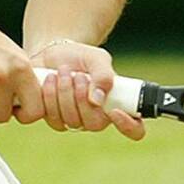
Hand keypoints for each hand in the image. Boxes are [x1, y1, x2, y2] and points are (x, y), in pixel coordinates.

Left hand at [30, 40, 145, 140]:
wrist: (53, 53)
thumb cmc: (81, 58)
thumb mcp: (97, 59)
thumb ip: (103, 75)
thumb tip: (97, 101)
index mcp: (117, 105)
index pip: (135, 129)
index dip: (129, 126)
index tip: (115, 110)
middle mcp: (97, 118)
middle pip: (94, 124)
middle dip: (83, 97)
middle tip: (78, 75)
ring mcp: (74, 122)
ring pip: (70, 120)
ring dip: (64, 92)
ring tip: (62, 71)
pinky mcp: (53, 119)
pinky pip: (50, 117)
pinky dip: (48, 95)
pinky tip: (49, 79)